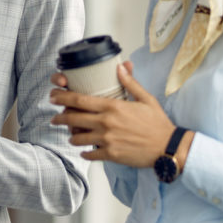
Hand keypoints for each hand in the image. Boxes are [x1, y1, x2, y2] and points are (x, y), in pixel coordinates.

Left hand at [49, 62, 178, 167]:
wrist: (168, 148)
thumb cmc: (158, 123)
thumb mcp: (145, 98)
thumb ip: (130, 82)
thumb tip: (120, 66)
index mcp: (112, 106)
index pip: (80, 100)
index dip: (63, 98)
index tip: (53, 97)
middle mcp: (106, 122)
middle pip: (74, 118)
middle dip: (60, 117)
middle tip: (54, 118)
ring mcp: (107, 140)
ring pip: (79, 137)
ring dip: (72, 136)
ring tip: (70, 134)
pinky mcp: (111, 155)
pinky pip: (90, 154)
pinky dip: (85, 153)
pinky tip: (84, 152)